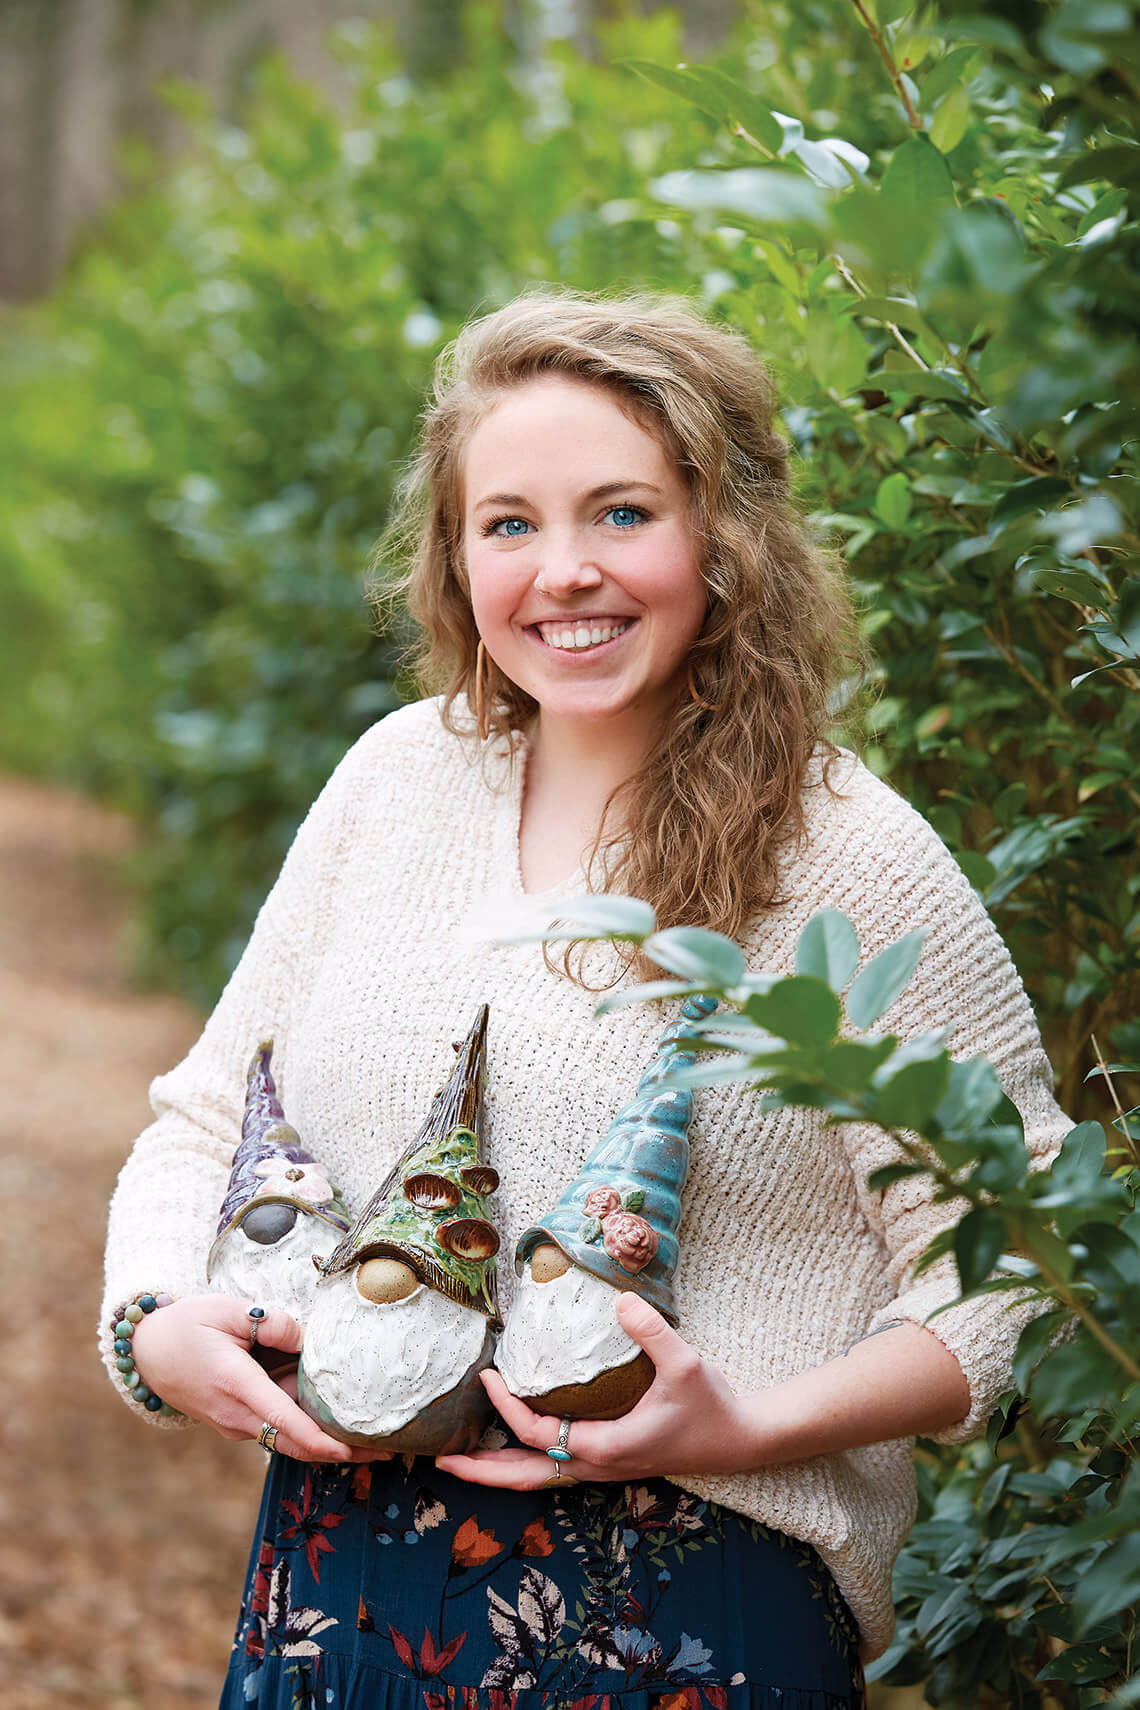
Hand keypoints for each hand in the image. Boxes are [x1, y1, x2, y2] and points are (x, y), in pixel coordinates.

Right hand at [128, 1294, 390, 1463]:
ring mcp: (235, 1424)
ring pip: (287, 1442)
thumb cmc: (188, 1325)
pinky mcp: (236, 1423)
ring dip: (328, 1447)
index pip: (286, 1422)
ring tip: (375, 1445)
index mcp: (236, 1385)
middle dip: (341, 1454)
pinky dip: (308, 1435)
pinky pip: (276, 1432)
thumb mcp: (227, 1309)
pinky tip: (338, 1427)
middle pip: (295, 1445)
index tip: (356, 1451)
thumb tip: (308, 1339)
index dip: (323, 1441)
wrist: (146, 1351)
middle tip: (388, 1453)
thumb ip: (271, 1322)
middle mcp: (236, 1415)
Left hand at [436, 1293, 761, 1488]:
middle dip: (481, 1470)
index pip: (538, 1433)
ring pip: (537, 1478)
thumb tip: (622, 1300)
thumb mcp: (685, 1364)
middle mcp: (597, 1465)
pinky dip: (523, 1462)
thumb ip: (653, 1332)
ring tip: (460, 1459)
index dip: (507, 1408)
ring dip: (497, 1470)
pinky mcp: (609, 1460)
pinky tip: (512, 1444)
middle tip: (438, 1459)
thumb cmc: (711, 1406)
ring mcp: (602, 1468)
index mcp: (606, 1447)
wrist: (741, 1440)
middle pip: (524, 1476)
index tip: (486, 1378)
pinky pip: (553, 1468)